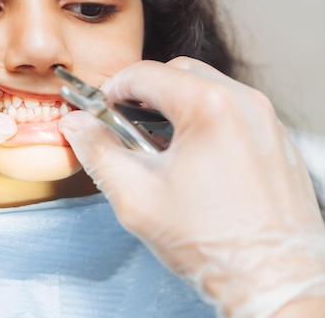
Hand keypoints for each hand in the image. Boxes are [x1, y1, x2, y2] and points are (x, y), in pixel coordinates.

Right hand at [59, 57, 324, 316]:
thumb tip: (77, 126)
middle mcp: (244, 103)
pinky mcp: (276, 139)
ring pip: (207, 89)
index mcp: (209, 107)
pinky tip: (189, 156)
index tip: (99, 109)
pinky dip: (203, 120)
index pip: (144, 74)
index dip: (111, 89)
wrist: (273, 279)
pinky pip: (232, 111)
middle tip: (122, 122)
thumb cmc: (213, 243)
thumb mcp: (135, 197)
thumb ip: (97, 152)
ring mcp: (266, 120)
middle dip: (143, 93)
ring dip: (174, 105)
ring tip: (154, 144)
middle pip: (177, 73)